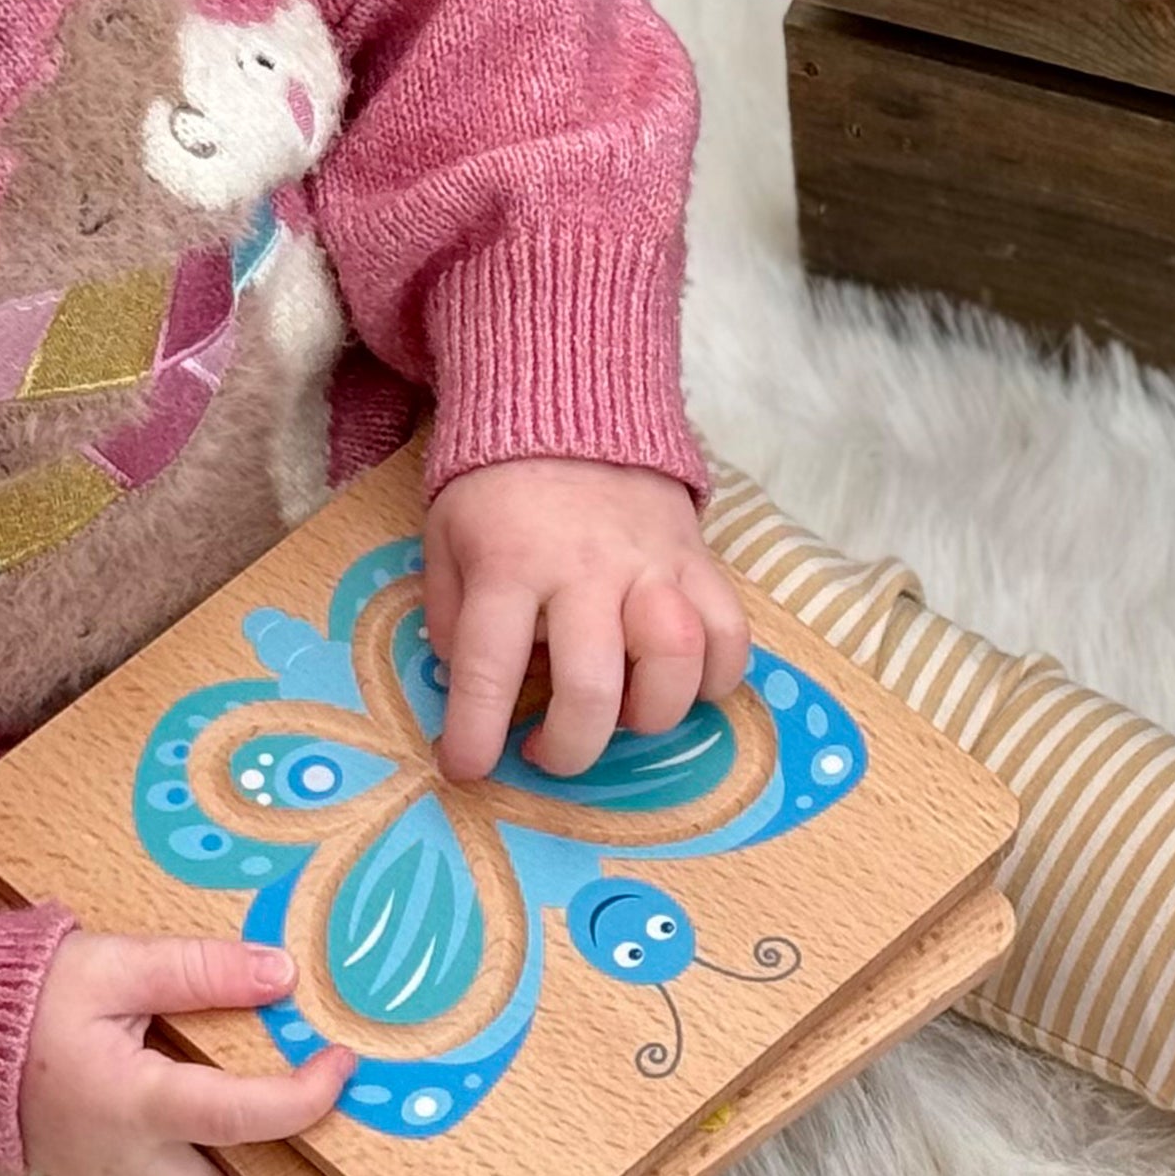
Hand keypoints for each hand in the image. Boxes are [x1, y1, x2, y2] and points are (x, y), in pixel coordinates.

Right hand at [19, 932, 352, 1175]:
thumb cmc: (16, 995)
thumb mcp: (110, 964)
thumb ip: (198, 970)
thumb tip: (282, 975)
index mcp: (134, 1106)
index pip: (242, 1118)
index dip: (306, 1096)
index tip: (342, 1064)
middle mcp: (126, 1160)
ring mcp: (105, 1175)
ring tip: (296, 1145)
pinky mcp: (92, 1168)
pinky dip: (206, 1165)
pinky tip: (229, 1123)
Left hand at [424, 457, 749, 782]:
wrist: (572, 406)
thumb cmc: (499, 492)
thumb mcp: (444, 541)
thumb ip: (448, 616)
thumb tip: (470, 690)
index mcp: (509, 563)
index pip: (488, 664)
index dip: (476, 732)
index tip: (468, 769)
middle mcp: (585, 569)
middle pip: (592, 683)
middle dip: (570, 745)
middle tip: (548, 753)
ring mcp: (652, 565)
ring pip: (675, 659)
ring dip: (651, 713)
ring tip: (622, 716)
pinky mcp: (699, 560)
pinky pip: (730, 633)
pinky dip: (715, 679)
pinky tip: (682, 688)